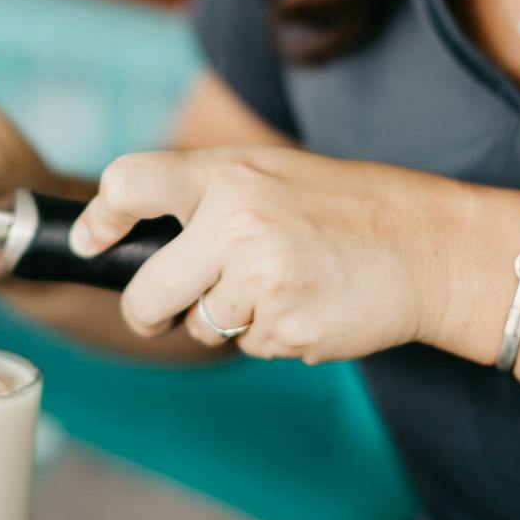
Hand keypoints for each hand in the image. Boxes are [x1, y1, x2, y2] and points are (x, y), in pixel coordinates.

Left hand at [73, 146, 456, 360]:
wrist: (429, 246)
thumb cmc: (343, 206)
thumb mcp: (269, 173)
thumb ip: (204, 194)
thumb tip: (127, 233)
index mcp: (226, 175)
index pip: (130, 184)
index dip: (100, 219)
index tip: (90, 242)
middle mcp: (235, 224)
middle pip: (147, 293)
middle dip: (148, 312)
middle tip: (161, 311)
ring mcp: (260, 279)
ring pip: (202, 327)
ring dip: (228, 320)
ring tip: (281, 283)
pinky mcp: (287, 326)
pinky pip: (250, 347)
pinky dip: (270, 334)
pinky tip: (308, 303)